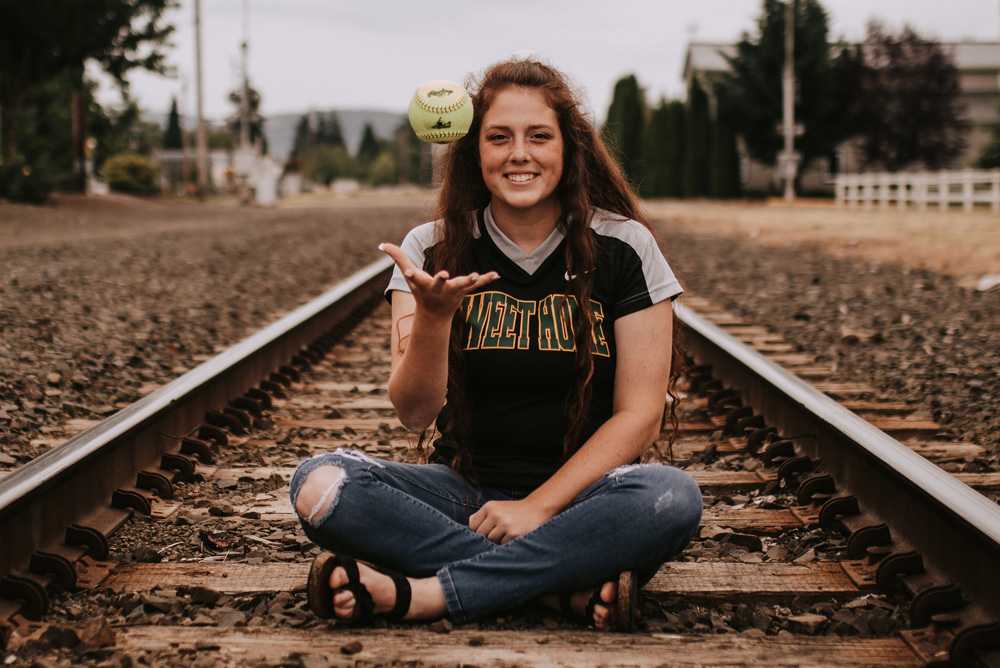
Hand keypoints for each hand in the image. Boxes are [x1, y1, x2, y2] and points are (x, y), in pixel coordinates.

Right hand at [379, 242, 498, 319]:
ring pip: (461, 286)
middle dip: (442, 280)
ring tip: (476, 275)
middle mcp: (438, 289)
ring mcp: (452, 291)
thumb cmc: (420, 290)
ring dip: (468, 281)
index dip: (412, 275)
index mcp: (424, 285)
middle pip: (440, 284)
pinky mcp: (464, 291)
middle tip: (444, 274)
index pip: (416, 279)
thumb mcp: (409, 275)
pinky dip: (486, 280)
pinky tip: (496, 274)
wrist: (435, 314)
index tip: (409, 273)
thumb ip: (398, 258)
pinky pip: (477, 286)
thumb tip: (381, 244)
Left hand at [469, 499, 553, 544]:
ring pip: (491, 541)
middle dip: (487, 537)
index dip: (477, 531)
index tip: (484, 532)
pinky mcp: (513, 534)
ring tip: (507, 533)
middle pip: (481, 534)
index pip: (473, 525)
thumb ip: (482, 516)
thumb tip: (469, 529)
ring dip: (497, 540)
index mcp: (489, 506)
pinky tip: (513, 535)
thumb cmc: (514, 510)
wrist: (537, 509)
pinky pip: (503, 544)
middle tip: (497, 533)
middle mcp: (495, 514)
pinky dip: (507, 542)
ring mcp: (504, 524)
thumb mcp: (497, 507)